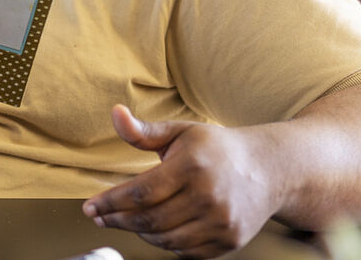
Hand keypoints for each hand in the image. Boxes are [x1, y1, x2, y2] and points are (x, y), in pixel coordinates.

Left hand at [82, 104, 277, 257]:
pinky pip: (186, 252)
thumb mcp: (181, 132)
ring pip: (166, 239)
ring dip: (138, 233)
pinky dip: (164, 244)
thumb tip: (115, 114)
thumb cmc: (217, 149)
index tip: (90, 207)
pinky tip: (153, 230)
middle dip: (117, 220)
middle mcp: (209, 197)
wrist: (270, 170)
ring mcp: (222, 222)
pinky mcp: (230, 240)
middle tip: (100, 217)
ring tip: (125, 221)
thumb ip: (144, 131)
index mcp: (192, 166)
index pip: (141, 192)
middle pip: (150, 219)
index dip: (110, 202)